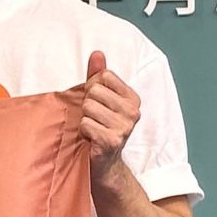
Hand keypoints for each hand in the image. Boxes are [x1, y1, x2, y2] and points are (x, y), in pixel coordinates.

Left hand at [80, 50, 139, 182]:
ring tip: (92, 129)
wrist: (104, 163)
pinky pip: (85, 124)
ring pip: (88, 107)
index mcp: (133, 98)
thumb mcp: (101, 99)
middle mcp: (133, 112)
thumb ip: (98, 75)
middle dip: (87, 104)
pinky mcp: (112, 141)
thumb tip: (97, 53)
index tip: (98, 104)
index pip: (104, 76)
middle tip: (94, 119)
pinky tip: (91, 139)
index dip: (92, 88)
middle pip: (94, 91)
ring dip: (84, 119)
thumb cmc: (101, 127)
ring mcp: (124, 127)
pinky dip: (83, 131)